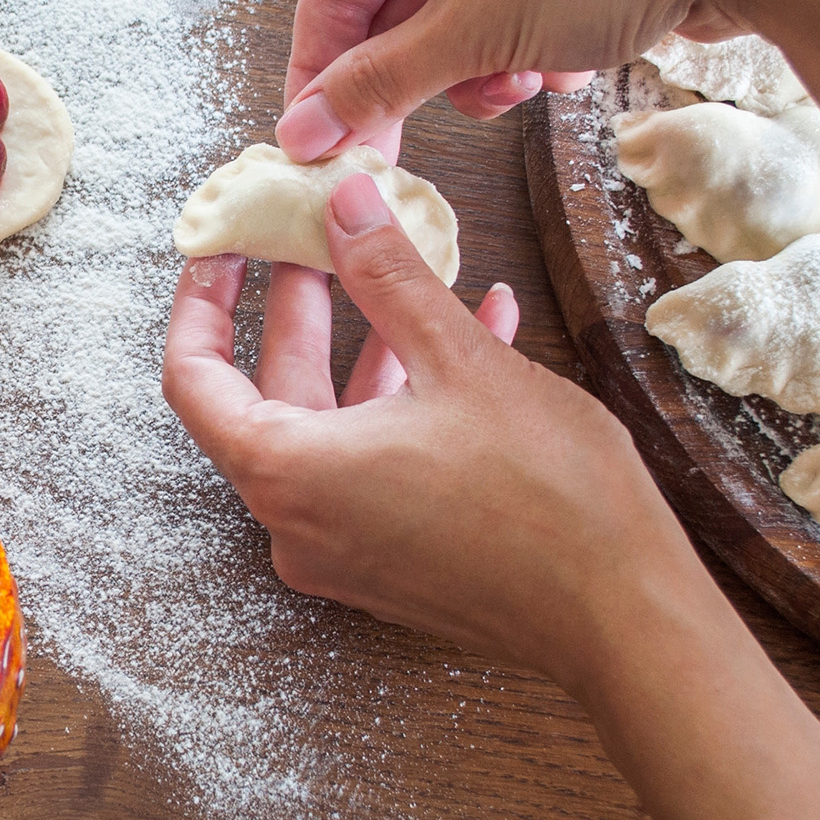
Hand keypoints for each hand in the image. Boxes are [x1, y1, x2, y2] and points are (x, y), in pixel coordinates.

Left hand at [160, 174, 716, 681]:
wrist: (626, 615)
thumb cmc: (547, 497)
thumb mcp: (458, 360)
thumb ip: (388, 276)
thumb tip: (346, 204)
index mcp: (288, 474)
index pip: (193, 378)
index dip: (203, 302)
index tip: (227, 248)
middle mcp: (298, 524)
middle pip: (265, 397)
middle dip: (299, 309)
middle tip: (318, 239)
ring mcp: (345, 551)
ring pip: (331, 427)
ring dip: (366, 346)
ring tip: (402, 270)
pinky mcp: (393, 563)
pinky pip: (373, 464)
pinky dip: (403, 400)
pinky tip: (473, 331)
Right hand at [276, 0, 810, 160]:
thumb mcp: (471, 33)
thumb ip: (380, 87)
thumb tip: (306, 130)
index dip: (320, 78)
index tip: (316, 144)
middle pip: (392, 15)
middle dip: (415, 82)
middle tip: (400, 152)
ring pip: (453, 26)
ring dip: (477, 74)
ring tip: (518, 84)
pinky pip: (508, 18)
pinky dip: (525, 54)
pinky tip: (566, 64)